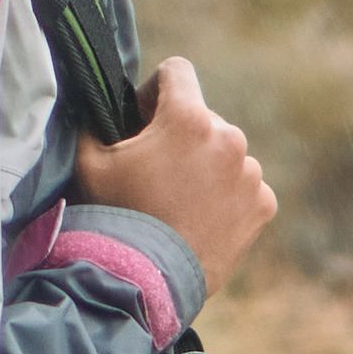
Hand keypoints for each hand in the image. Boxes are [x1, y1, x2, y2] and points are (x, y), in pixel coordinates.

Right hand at [72, 56, 274, 299]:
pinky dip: (225, 198)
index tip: (142, 118)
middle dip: (179, 137)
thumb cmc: (114, 217)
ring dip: (204, 167)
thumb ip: (93, 123)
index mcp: (188, 118)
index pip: (177, 71)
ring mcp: (250, 173)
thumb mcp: (89, 162)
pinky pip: (243, 187)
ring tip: (177, 203)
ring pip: (224, 154)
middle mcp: (228, 137)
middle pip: (201, 119)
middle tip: (154, 173)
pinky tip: (199, 220)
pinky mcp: (263, 204)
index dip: (154, 90)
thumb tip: (94, 108)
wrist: (146, 282)